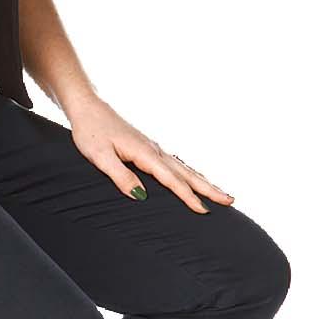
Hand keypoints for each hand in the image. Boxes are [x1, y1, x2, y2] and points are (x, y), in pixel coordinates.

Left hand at [64, 96, 234, 213]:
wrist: (87, 108)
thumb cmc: (90, 132)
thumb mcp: (100, 157)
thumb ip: (120, 176)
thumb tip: (140, 196)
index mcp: (145, 154)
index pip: (171, 180)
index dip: (188, 197)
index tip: (204, 211)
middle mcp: (154, 150)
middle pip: (187, 173)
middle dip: (209, 188)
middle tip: (230, 201)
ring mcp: (153, 147)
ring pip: (183, 167)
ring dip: (203, 181)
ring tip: (221, 193)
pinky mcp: (148, 147)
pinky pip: (174, 163)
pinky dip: (188, 173)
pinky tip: (192, 177)